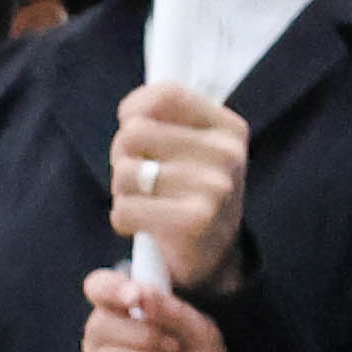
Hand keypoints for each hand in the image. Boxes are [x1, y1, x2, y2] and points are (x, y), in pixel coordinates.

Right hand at [77, 267, 230, 351]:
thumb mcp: (203, 337)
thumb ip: (174, 312)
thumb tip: (142, 294)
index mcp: (125, 315)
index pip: (99, 288)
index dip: (110, 287)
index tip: (136, 296)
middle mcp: (102, 344)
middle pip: (98, 325)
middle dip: (145, 336)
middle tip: (176, 349)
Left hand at [107, 79, 248, 286]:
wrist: (215, 256)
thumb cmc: (191, 193)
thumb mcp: (191, 148)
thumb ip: (162, 118)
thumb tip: (128, 113)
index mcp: (229, 128)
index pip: (166, 94)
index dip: (134, 109)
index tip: (134, 130)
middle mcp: (228, 153)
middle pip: (134, 133)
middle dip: (123, 158)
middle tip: (140, 178)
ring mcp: (215, 187)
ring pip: (125, 173)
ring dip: (122, 192)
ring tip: (144, 202)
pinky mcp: (195, 221)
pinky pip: (125, 210)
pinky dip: (124, 221)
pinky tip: (145, 225)